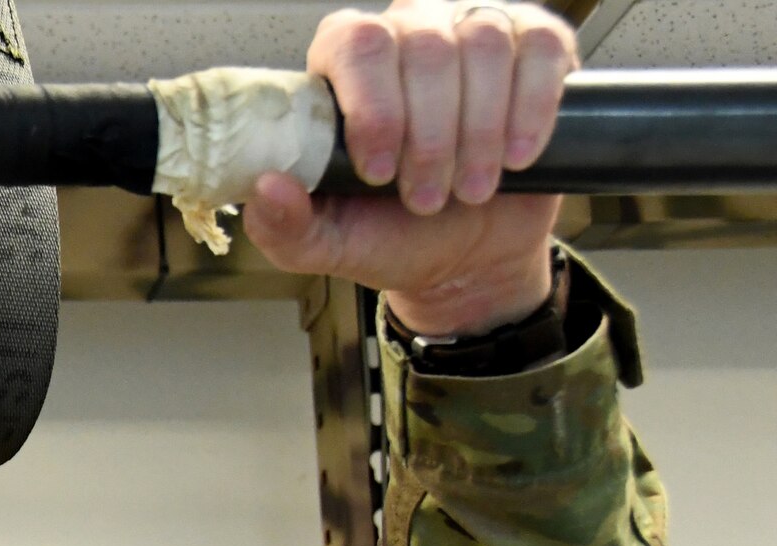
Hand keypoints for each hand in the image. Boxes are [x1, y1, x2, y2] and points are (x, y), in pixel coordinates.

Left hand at [243, 0, 578, 335]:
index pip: (356, 45)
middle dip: (430, 136)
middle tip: (428, 200)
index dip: (374, 108)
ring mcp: (471, 30)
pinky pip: (540, 49)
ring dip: (480, 132)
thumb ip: (284, 226)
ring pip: (482, 46)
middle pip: (422, 47)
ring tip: (470, 190)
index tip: (379, 173)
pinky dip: (532, 108)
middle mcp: (407, 32)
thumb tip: (264, 188)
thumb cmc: (394, 235)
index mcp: (344, 65)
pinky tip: (518, 158)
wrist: (468, 255)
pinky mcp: (533, 45)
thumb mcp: (329, 244)